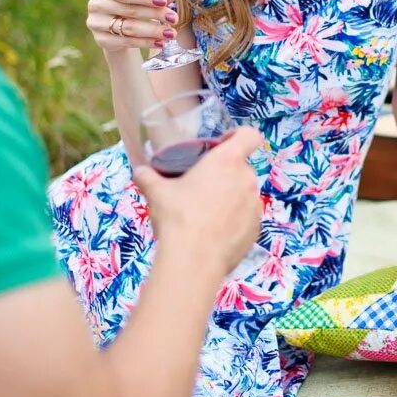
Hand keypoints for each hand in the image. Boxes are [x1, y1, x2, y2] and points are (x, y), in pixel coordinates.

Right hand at [86, 0, 180, 52]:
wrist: (115, 28)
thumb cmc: (131, 5)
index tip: (164, 1)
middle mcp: (96, 4)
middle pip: (128, 10)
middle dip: (154, 14)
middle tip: (174, 18)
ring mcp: (96, 23)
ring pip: (128, 28)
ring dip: (152, 31)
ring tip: (171, 33)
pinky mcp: (101, 40)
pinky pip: (126, 42)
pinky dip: (145, 42)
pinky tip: (160, 42)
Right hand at [132, 127, 263, 277]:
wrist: (193, 261)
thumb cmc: (177, 218)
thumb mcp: (156, 193)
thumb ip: (148, 177)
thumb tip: (140, 172)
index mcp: (227, 162)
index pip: (249, 135)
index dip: (238, 136)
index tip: (221, 145)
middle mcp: (247, 180)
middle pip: (241, 167)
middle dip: (224, 174)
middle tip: (202, 186)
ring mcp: (255, 206)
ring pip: (244, 194)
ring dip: (229, 198)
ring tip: (205, 213)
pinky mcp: (256, 229)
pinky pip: (246, 217)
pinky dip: (234, 220)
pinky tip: (213, 232)